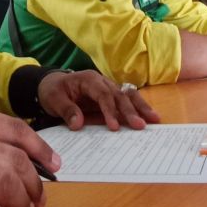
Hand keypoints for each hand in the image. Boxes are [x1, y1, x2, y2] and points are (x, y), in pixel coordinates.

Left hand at [37, 70, 160, 130]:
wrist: (52, 84)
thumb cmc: (53, 91)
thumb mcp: (54, 99)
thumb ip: (66, 110)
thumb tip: (78, 123)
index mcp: (88, 79)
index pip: (103, 94)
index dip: (110, 110)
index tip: (114, 127)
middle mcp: (102, 81)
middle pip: (119, 95)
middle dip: (130, 110)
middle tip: (140, 126)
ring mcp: (108, 88)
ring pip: (128, 95)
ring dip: (140, 107)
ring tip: (154, 119)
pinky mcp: (110, 96)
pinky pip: (126, 100)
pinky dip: (138, 108)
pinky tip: (148, 117)